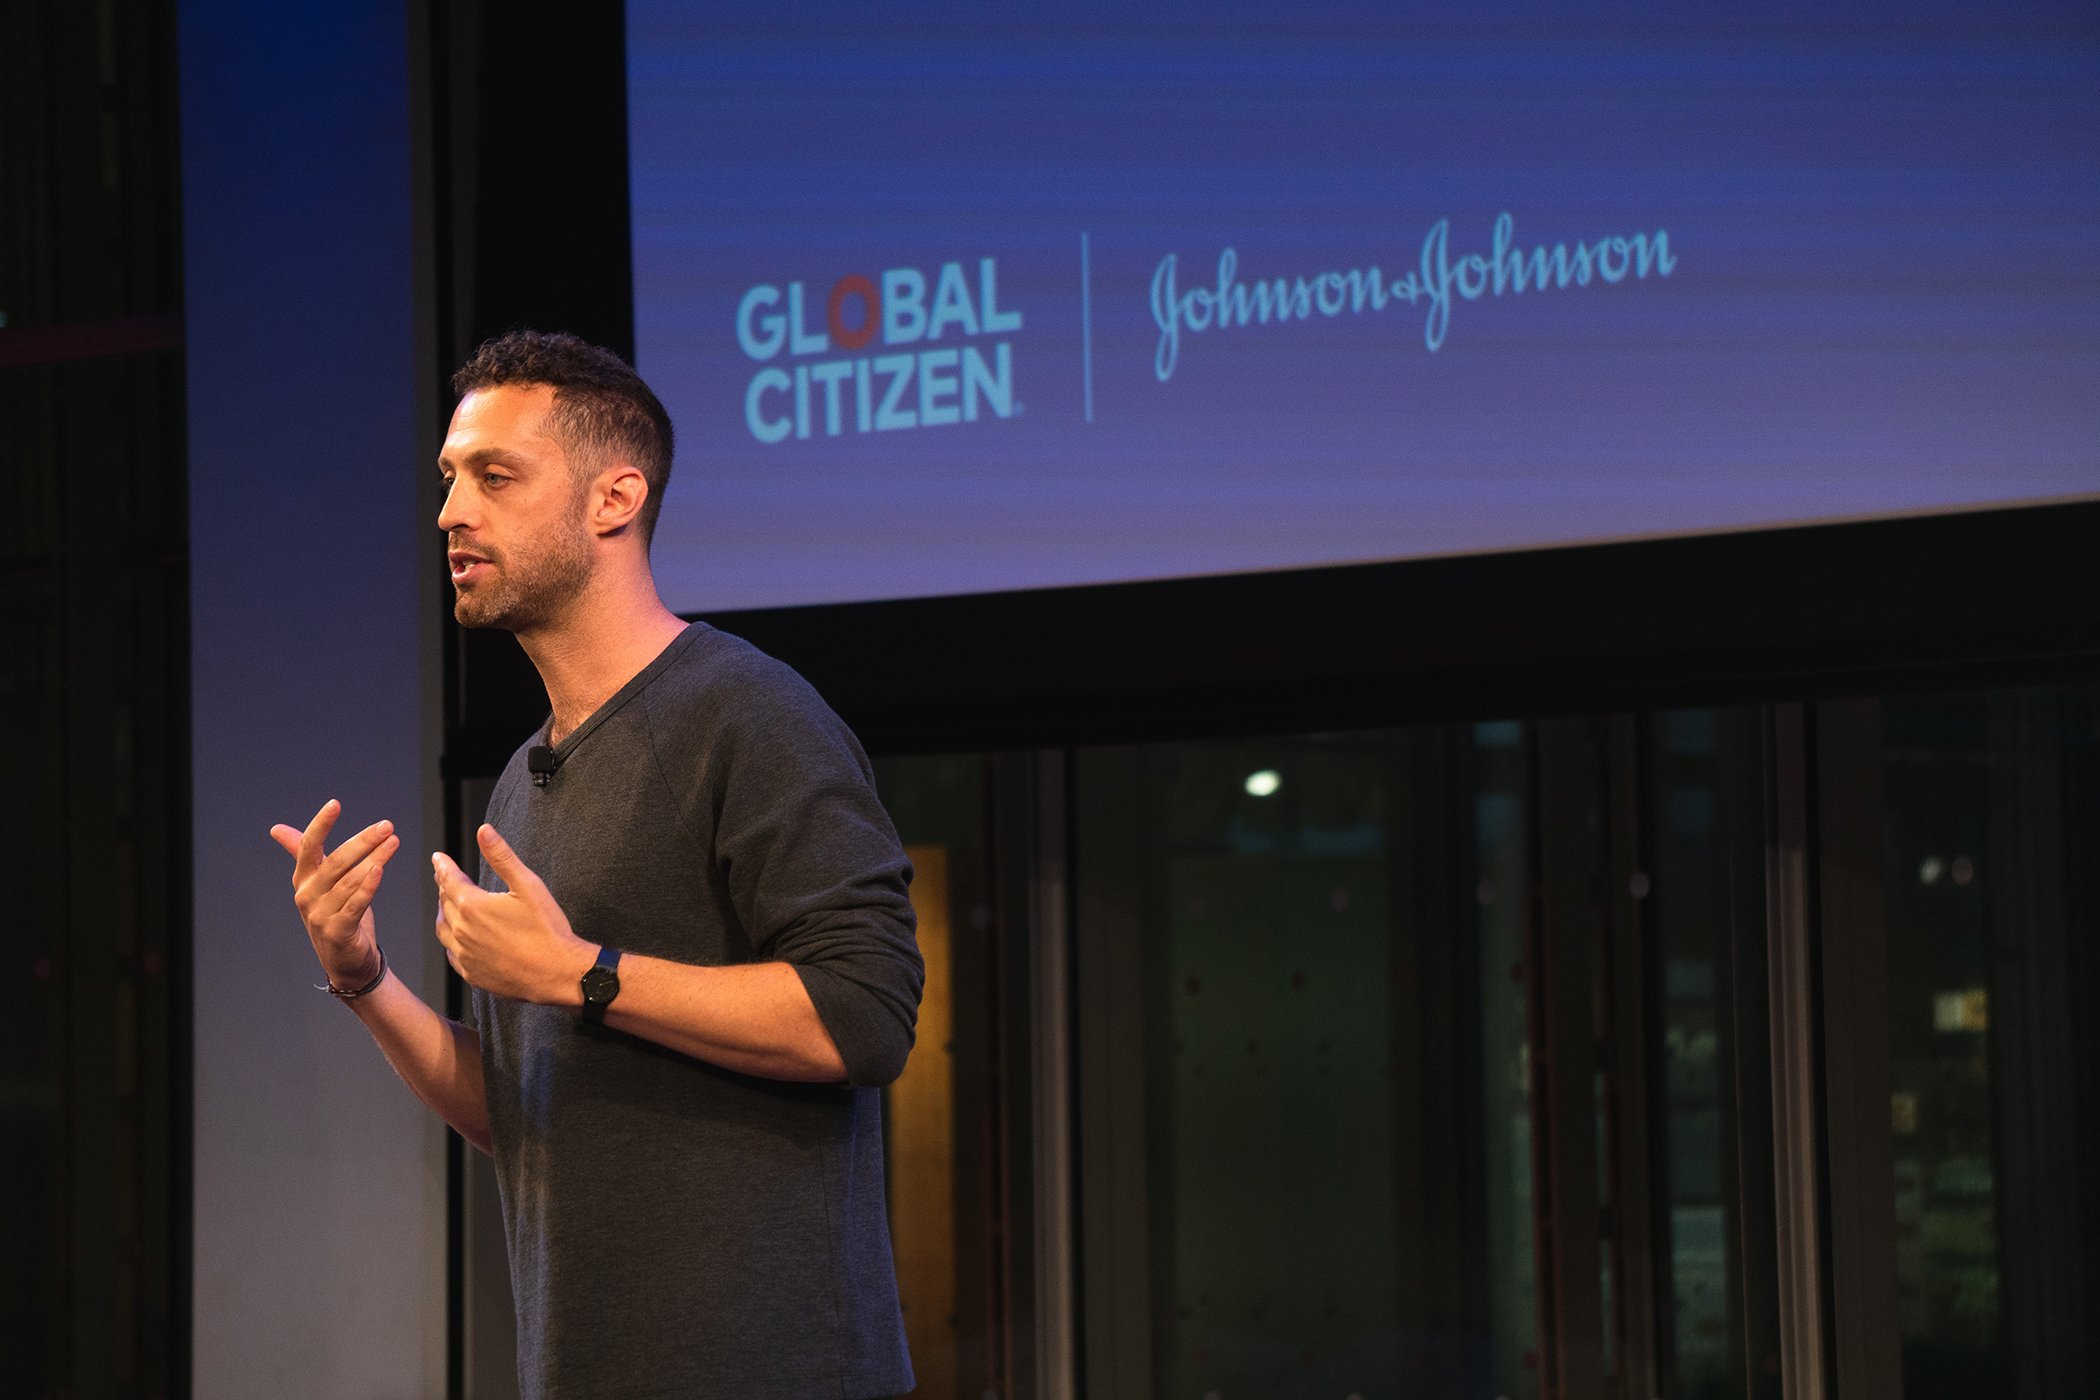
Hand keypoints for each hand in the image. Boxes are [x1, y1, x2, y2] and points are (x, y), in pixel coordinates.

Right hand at [269, 799, 398, 988]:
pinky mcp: (337, 931)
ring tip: (393, 842)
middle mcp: (308, 895)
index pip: (308, 847)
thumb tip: (277, 829)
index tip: (335, 804)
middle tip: (386, 826)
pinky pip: (355, 904)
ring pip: (350, 881)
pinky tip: (380, 870)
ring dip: (375, 859)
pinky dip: (368, 886)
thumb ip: (304, 854)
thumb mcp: (321, 883)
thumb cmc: (336, 915)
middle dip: (363, 841)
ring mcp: (320, 915)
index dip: (321, 825)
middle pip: (336, 861)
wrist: (345, 960)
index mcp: (304, 879)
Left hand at [430, 824, 592, 1004]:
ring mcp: (465, 955)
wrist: (557, 972)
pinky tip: (459, 938)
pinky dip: (451, 940)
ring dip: (443, 913)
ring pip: (443, 929)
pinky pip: (452, 954)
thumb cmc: (546, 929)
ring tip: (447, 905)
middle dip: (444, 887)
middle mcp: (462, 931)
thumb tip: (484, 830)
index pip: (449, 880)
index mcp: (472, 906)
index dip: (443, 866)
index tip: (438, 858)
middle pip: (444, 903)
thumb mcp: (528, 885)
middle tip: (445, 878)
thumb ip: (502, 856)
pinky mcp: (472, 974)